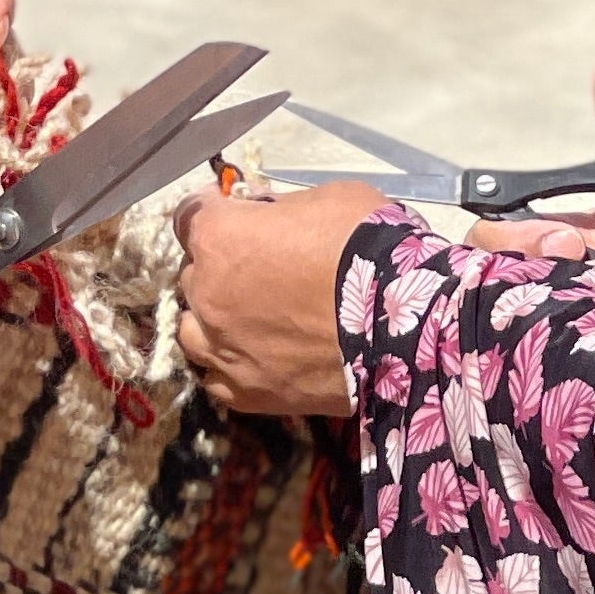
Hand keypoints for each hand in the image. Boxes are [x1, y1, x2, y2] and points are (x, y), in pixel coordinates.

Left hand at [172, 181, 382, 415]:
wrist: (404, 324)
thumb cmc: (367, 248)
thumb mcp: (325, 200)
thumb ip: (279, 208)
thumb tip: (262, 217)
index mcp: (218, 238)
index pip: (189, 216)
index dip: (212, 210)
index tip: (231, 210)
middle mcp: (205, 294)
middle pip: (193, 274)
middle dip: (219, 265)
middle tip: (257, 266)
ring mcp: (221, 348)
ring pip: (193, 329)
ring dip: (212, 318)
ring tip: (247, 317)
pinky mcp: (245, 393)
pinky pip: (217, 377)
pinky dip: (230, 364)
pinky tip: (256, 356)